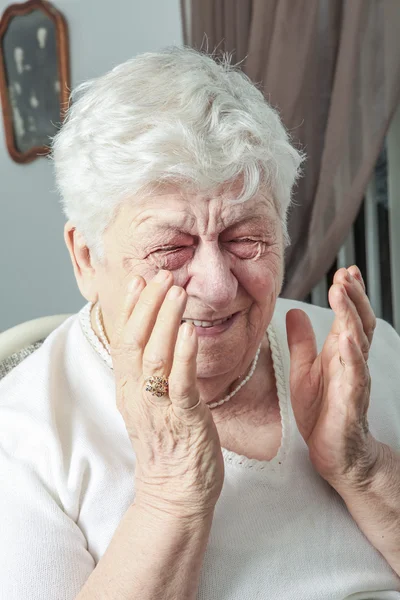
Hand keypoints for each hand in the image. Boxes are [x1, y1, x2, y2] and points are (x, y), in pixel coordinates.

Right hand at [110, 269, 223, 519]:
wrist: (175, 492)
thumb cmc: (169, 444)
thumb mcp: (151, 404)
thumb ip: (152, 373)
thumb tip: (163, 340)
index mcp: (129, 389)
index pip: (123, 339)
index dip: (130, 307)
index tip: (139, 279)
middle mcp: (137, 394)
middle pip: (135, 340)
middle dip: (148, 304)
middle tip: (162, 276)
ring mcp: (158, 407)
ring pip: (155, 355)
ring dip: (165, 320)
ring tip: (176, 291)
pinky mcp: (182, 419)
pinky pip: (180, 382)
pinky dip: (184, 354)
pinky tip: (190, 331)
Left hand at [286, 265, 379, 488]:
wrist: (333, 451)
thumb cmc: (321, 410)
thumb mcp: (304, 369)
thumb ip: (301, 342)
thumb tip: (294, 311)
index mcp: (339, 352)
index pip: (348, 316)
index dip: (348, 294)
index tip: (343, 271)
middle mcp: (351, 361)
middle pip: (358, 322)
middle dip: (353, 296)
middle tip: (345, 274)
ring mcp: (354, 379)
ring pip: (359, 342)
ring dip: (351, 316)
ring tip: (343, 293)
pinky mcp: (352, 401)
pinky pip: (355, 375)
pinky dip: (353, 355)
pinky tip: (348, 338)